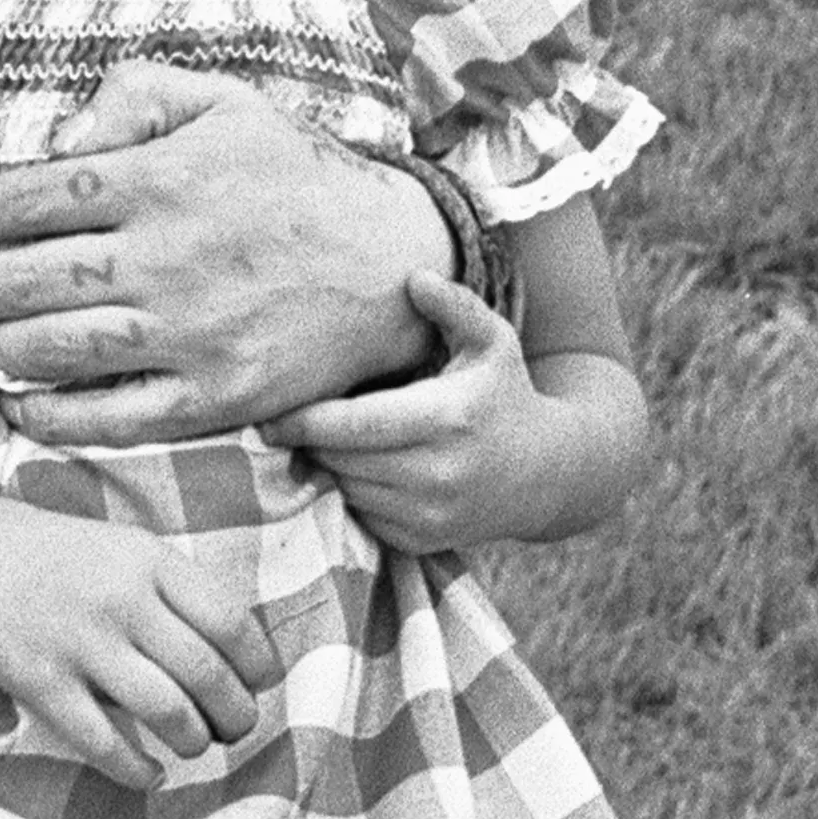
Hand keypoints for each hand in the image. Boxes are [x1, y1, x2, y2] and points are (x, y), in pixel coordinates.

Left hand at [0, 73, 438, 436]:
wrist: (390, 258)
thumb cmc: (293, 173)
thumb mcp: (223, 101)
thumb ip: (134, 96)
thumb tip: (57, 139)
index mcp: (161, 179)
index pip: (30, 197)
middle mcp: (168, 258)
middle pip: (26, 279)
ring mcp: (192, 335)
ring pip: (56, 349)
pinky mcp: (218, 397)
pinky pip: (116, 416)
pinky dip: (54, 414)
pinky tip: (13, 400)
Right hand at [0, 490, 270, 781]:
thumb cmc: (48, 551)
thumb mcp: (121, 547)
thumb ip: (172, 591)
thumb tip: (234, 656)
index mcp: (148, 560)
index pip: (232, 624)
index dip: (258, 667)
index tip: (259, 685)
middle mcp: (121, 600)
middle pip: (209, 676)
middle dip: (236, 716)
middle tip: (234, 728)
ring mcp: (80, 643)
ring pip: (169, 714)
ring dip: (195, 742)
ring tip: (193, 745)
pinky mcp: (41, 683)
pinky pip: (106, 745)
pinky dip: (139, 772)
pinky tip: (150, 774)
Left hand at [278, 268, 565, 550]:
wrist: (547, 474)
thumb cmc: (506, 395)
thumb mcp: (492, 341)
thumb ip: (454, 305)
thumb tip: (414, 277)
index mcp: (446, 418)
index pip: (355, 426)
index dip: (305, 421)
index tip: (270, 414)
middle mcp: (438, 473)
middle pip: (341, 460)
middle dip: (310, 441)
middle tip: (288, 420)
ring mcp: (431, 514)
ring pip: (348, 490)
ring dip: (329, 467)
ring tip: (327, 438)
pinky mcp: (423, 541)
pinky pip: (363, 517)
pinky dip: (353, 493)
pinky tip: (360, 467)